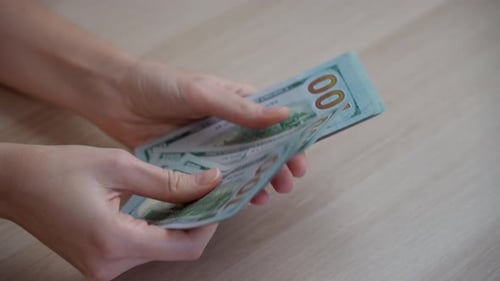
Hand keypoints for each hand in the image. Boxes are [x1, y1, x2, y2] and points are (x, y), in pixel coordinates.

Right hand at [0, 144, 222, 280]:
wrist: (15, 185)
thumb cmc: (57, 169)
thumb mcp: (118, 166)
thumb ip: (168, 181)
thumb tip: (210, 183)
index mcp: (114, 240)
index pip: (184, 247)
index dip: (208, 223)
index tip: (219, 197)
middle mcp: (110, 265)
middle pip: (175, 250)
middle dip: (195, 221)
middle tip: (207, 191)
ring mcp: (104, 269)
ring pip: (160, 251)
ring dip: (177, 225)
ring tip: (187, 193)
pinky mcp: (100, 263)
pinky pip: (142, 249)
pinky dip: (157, 229)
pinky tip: (163, 205)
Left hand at [84, 61, 306, 203]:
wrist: (116, 98)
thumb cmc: (160, 85)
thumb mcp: (203, 93)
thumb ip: (240, 109)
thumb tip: (284, 115)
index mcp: (235, 102)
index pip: (271, 120)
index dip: (289, 139)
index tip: (300, 159)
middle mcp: (226, 126)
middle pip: (259, 148)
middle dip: (276, 166)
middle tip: (286, 184)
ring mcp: (208, 146)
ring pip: (238, 167)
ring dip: (254, 181)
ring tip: (266, 196)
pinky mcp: (189, 163)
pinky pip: (212, 180)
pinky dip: (225, 191)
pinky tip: (236, 202)